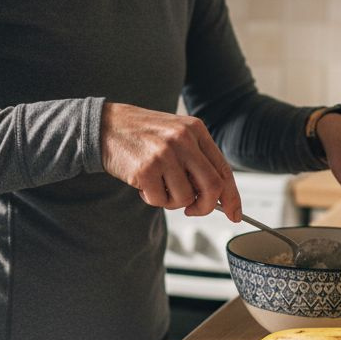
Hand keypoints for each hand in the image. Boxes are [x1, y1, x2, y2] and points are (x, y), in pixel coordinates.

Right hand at [100, 102, 241, 219]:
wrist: (106, 126)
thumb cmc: (143, 134)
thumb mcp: (176, 134)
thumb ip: (197, 159)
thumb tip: (218, 195)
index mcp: (196, 130)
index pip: (223, 170)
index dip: (232, 197)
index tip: (234, 214)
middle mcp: (183, 140)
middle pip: (212, 187)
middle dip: (206, 207)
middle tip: (193, 210)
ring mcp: (165, 154)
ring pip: (185, 198)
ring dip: (172, 201)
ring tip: (158, 185)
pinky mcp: (146, 169)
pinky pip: (160, 201)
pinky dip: (152, 199)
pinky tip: (143, 184)